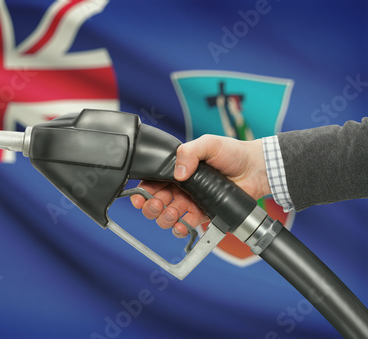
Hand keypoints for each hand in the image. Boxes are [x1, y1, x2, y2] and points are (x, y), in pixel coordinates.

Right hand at [130, 134, 270, 237]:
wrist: (256, 168)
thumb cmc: (232, 153)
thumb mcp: (208, 144)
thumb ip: (188, 152)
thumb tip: (177, 172)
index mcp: (176, 170)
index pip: (151, 183)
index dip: (142, 192)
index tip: (139, 197)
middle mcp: (180, 188)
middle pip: (154, 203)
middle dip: (151, 207)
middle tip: (158, 204)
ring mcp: (190, 202)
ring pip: (167, 216)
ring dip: (164, 218)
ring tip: (172, 212)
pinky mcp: (203, 214)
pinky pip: (186, 226)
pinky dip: (180, 229)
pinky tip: (181, 225)